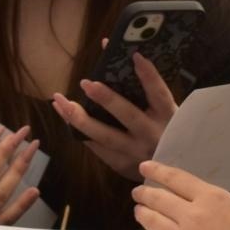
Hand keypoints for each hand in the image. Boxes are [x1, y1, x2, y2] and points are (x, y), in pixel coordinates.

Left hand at [51, 50, 176, 177]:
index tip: (135, 55)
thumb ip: (150, 95)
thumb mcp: (167, 114)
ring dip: (80, 118)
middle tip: (87, 83)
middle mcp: (151, 135)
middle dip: (107, 99)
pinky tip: (64, 114)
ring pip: (104, 135)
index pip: (159, 93)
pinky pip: (95, 146)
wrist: (169, 175)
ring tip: (61, 101)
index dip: (148, 75)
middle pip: (128, 116)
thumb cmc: (166, 133)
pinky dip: (77, 130)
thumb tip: (126, 61)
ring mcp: (134, 152)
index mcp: (168, 117)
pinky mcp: (119, 164)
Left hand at [133, 161, 229, 229]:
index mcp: (211, 198)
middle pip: (160, 200)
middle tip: (138, 193)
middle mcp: (192, 216)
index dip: (158, 171)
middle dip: (146, 194)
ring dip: (144, 216)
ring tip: (138, 213)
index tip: (144, 167)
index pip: (177, 179)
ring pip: (154, 224)